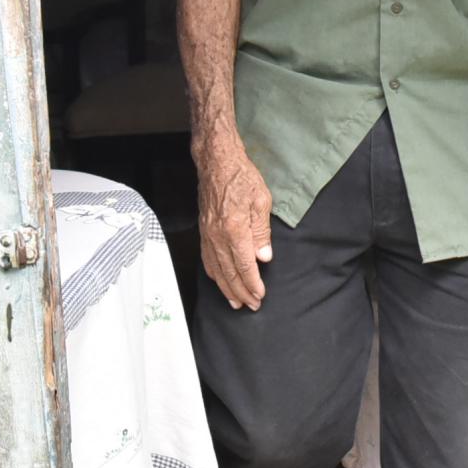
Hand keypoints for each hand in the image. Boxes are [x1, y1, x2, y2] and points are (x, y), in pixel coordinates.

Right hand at [195, 138, 272, 310]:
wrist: (216, 162)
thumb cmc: (241, 177)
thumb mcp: (261, 200)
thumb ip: (262, 232)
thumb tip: (263, 257)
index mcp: (234, 229)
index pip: (244, 266)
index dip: (253, 284)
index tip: (261, 296)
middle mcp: (217, 236)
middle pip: (229, 273)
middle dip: (241, 292)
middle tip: (252, 306)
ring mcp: (207, 235)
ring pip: (216, 270)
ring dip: (226, 288)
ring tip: (236, 302)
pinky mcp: (203, 231)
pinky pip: (207, 259)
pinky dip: (214, 274)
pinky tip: (220, 281)